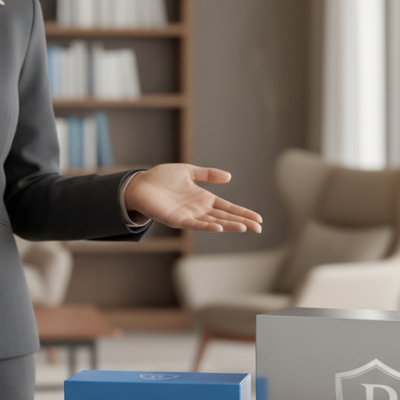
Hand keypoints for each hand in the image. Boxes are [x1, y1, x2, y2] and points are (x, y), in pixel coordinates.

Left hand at [124, 164, 262, 232]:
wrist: (140, 184)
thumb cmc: (161, 178)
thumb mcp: (188, 171)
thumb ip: (207, 174)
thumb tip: (229, 177)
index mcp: (203, 199)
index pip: (228, 208)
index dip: (243, 213)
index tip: (258, 219)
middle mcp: (199, 209)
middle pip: (225, 217)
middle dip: (242, 222)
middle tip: (259, 228)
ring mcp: (189, 216)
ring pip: (214, 222)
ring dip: (229, 226)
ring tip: (244, 228)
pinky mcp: (177, 219)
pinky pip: (195, 225)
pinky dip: (207, 227)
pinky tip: (219, 228)